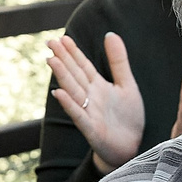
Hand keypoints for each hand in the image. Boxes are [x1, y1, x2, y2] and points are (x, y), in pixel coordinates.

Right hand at [47, 32, 146, 172]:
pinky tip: (58, 93)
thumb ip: (118, 61)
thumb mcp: (127, 84)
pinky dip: (69, 104)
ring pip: (73, 91)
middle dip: (63, 59)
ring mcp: (89, 113)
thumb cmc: (127, 118)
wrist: (132, 146)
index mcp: (98, 86)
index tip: (62, 38)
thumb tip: (110, 34)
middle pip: (75, 75)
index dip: (73, 52)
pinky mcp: (92, 130)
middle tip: (50, 43)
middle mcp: (90, 97)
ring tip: (52, 60)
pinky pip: (79, 115)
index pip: (83, 66)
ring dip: (62, 76)